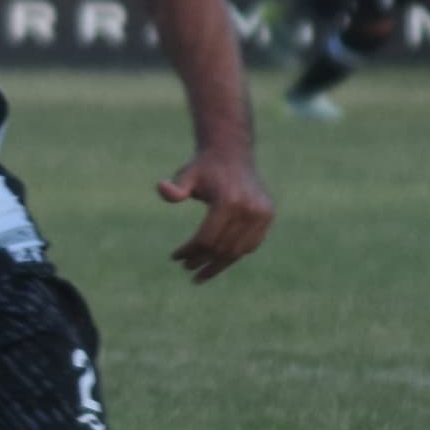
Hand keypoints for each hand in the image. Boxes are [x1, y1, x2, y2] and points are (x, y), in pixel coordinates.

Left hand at [157, 144, 271, 281]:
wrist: (231, 154)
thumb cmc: (204, 167)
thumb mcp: (186, 174)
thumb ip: (176, 187)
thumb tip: (162, 187)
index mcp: (228, 201)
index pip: (206, 238)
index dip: (190, 252)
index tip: (175, 258)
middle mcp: (248, 208)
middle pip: (222, 248)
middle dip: (202, 261)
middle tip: (187, 269)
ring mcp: (261, 213)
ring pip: (238, 251)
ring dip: (218, 266)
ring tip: (200, 275)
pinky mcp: (267, 215)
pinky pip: (250, 244)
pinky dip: (234, 254)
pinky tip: (217, 261)